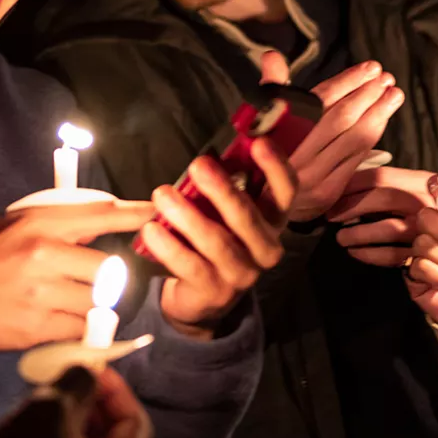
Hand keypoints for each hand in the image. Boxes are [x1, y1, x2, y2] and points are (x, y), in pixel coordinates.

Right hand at [0, 200, 154, 350]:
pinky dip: (83, 326)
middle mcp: (44, 254)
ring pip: (99, 301)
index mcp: (39, 223)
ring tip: (86, 303)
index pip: (100, 214)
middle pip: (109, 267)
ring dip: (100, 305)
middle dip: (115, 278)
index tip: (154, 215)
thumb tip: (104, 220)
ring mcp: (43, 293)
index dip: (133, 215)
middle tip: (110, 282)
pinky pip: (82, 327)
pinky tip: (69, 320)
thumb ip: (58, 224)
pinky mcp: (39, 326)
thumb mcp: (15, 226)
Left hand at [139, 139, 296, 338]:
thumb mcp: (222, 210)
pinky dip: (170, 247)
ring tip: (163, 195)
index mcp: (272, 221)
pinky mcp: (215, 292)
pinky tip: (151, 229)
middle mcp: (265, 248)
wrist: (200, 295)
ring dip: (189, 216)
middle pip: (249, 217)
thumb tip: (207, 157)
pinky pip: (191, 266)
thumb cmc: (213, 237)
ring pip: (218, 242)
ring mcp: (243, 274)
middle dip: (223, 190)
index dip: (276, 167)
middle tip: (198, 165)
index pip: (286, 192)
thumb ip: (222, 186)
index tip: (259, 142)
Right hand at [259, 51, 403, 223]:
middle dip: (367, 95)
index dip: (347, 82)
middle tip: (386, 78)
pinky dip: (371, 137)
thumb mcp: (259, 122)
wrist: (255, 209)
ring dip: (378, 114)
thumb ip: (272, 89)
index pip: (319, 102)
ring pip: (353, 139)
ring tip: (393, 94)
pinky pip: (356, 159)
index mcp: (276, 135)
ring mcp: (314, 178)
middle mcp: (295, 157)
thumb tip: (272, 55)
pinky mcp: (328, 193)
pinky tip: (382, 120)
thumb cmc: (259, 156)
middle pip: (340, 119)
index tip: (371, 67)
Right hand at [328, 168, 437, 332]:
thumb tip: (434, 180)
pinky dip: (377, 256)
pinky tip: (356, 253)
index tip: (351, 185)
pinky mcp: (411, 270)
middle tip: (336, 212)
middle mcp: (428, 225)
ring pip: (387, 233)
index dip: (378, 185)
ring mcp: (417, 246)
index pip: (407, 188)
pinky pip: (392, 258)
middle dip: (362, 208)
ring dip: (366, 235)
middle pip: (390, 208)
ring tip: (343, 239)